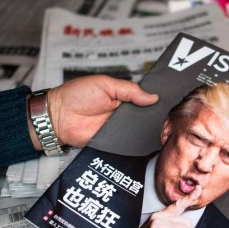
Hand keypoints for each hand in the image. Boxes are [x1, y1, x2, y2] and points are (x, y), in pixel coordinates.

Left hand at [32, 75, 158, 149]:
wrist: (58, 116)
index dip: (155, 101)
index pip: (144, 100)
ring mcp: (119, 129)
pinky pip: (128, 143)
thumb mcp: (106, 84)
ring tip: (160, 126)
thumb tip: (153, 97)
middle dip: (155, 116)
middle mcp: (123, 114)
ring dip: (146, 129)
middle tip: (168, 115)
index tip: (170, 102)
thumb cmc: (76, 95)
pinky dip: (135, 142)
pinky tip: (145, 138)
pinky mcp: (114, 142)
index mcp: (122, 97)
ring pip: (139, 131)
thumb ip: (130, 90)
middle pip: (145, 117)